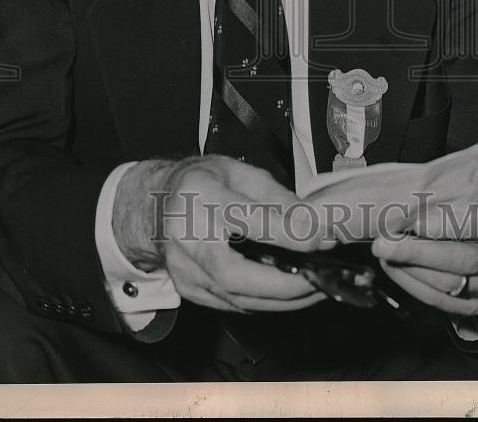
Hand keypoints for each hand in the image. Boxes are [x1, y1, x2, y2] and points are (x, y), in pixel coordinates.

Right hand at [114, 155, 332, 312]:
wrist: (155, 205)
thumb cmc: (201, 183)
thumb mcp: (240, 172)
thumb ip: (277, 197)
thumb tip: (313, 223)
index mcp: (203, 197)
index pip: (248, 219)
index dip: (288, 233)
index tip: (321, 240)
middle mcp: (189, 238)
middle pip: (236, 275)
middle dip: (285, 285)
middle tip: (321, 281)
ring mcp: (185, 270)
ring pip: (237, 300)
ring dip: (283, 300)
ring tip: (316, 289)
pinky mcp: (191, 292)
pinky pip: (234, 306)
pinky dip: (266, 304)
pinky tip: (288, 295)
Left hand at [371, 195, 477, 316]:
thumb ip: (465, 192)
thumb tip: (415, 192)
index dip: (449, 224)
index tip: (415, 221)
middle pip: (465, 260)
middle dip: (419, 252)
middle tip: (383, 242)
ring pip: (452, 285)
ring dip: (411, 270)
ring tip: (383, 252)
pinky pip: (445, 303)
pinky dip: (415, 286)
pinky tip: (394, 268)